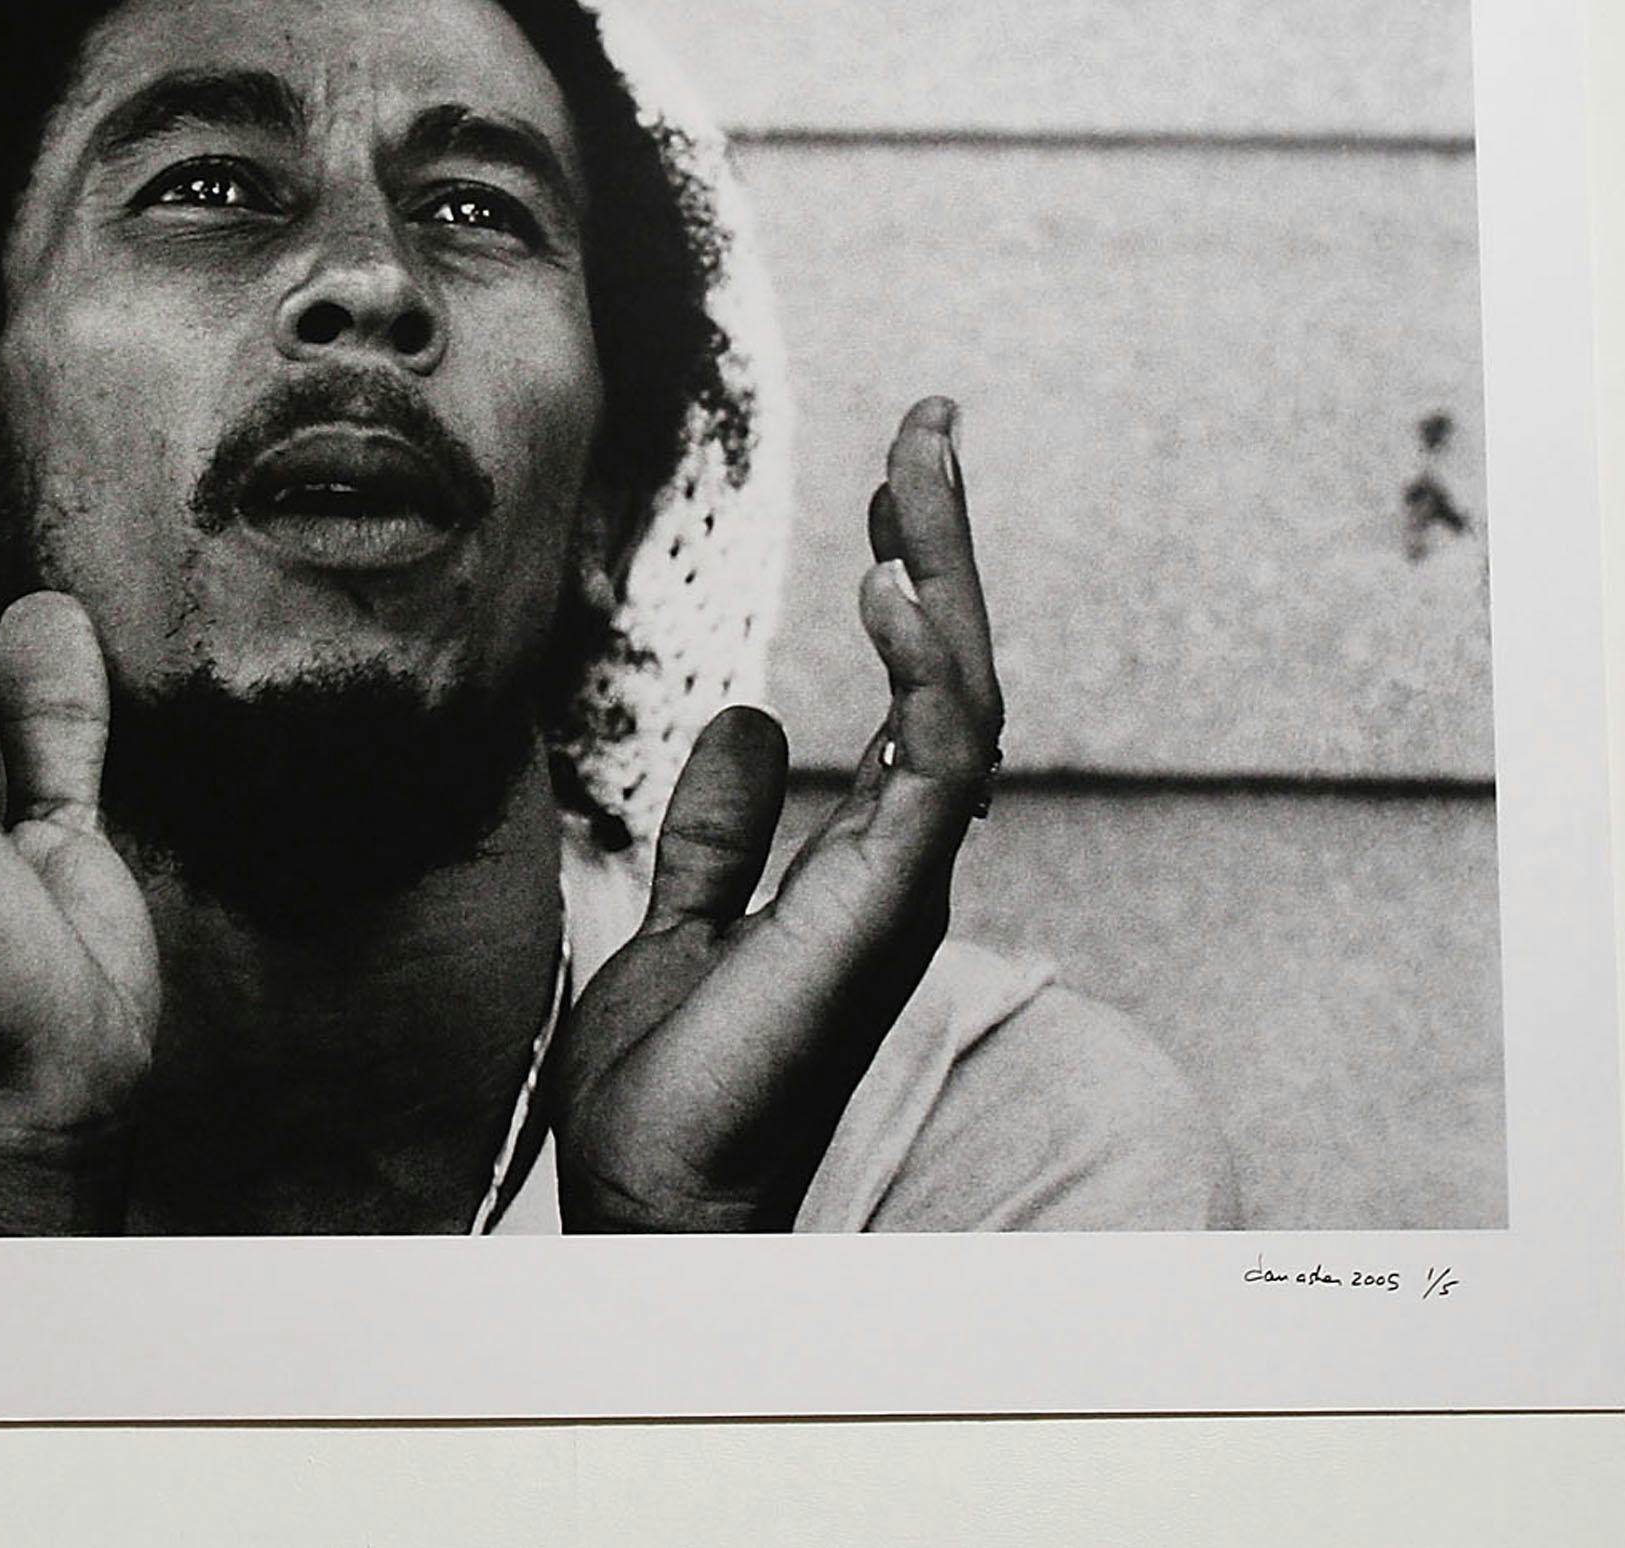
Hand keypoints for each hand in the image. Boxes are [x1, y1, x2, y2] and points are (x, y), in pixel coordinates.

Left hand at [547, 396, 1002, 1231]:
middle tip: (930, 424)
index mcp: (865, 859)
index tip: (895, 483)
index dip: (913, 582)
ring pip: (968, 693)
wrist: (657, 1198)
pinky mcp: (887, 904)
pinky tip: (893, 582)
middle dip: (945, 541)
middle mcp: (904, 861)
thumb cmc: (675, 1091)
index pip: (914, 692)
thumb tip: (752, 718)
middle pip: (955, 668)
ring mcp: (907, 881)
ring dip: (947, 571)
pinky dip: (927, 666)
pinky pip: (942, 762)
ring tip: (919, 463)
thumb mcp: (686, 921)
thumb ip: (723, 827)